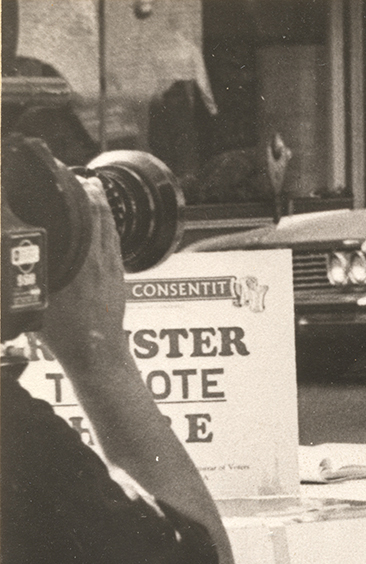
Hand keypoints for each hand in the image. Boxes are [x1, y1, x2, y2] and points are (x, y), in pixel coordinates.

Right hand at [39, 177, 126, 371]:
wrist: (97, 356)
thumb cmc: (64, 334)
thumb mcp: (35, 301)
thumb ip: (27, 275)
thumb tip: (13, 258)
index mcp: (79, 265)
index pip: (81, 217)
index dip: (72, 192)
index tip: (61, 174)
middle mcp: (98, 263)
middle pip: (97, 216)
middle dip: (86, 192)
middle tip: (74, 173)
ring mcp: (112, 270)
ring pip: (109, 228)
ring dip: (100, 204)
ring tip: (90, 185)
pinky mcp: (119, 278)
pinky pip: (115, 243)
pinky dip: (109, 224)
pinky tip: (103, 216)